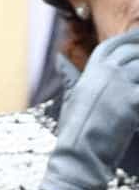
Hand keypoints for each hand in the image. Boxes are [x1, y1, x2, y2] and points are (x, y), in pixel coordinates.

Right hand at [41, 27, 138, 189]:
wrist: (80, 150)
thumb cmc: (76, 126)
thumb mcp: (73, 96)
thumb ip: (71, 76)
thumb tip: (59, 59)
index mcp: (92, 70)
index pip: (115, 45)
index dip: (130, 39)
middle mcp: (107, 73)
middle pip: (135, 54)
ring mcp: (121, 85)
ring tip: (138, 89)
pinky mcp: (133, 101)